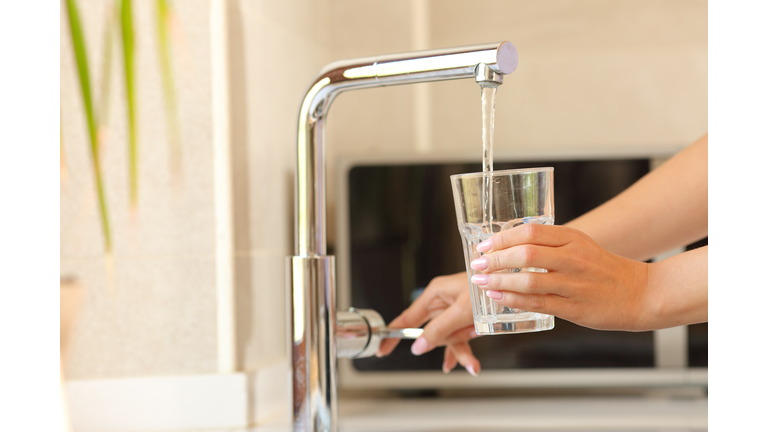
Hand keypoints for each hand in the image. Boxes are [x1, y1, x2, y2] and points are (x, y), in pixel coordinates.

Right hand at [376, 272, 481, 375]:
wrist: (514, 281)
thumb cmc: (487, 287)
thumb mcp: (461, 311)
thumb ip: (439, 329)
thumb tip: (419, 346)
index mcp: (435, 294)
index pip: (406, 318)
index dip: (393, 334)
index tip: (381, 349)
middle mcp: (443, 302)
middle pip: (432, 332)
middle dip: (445, 344)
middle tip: (455, 350)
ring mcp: (455, 311)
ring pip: (448, 338)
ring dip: (460, 351)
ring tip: (472, 363)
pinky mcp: (467, 317)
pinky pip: (460, 338)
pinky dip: (466, 351)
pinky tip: (471, 364)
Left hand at [470, 224, 651, 330]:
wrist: (641, 293)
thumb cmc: (604, 269)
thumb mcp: (580, 245)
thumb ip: (549, 243)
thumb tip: (509, 245)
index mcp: (573, 238)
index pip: (530, 232)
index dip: (501, 238)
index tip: (483, 246)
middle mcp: (573, 258)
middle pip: (525, 253)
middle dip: (495, 259)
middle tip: (477, 264)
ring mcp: (574, 284)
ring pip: (528, 280)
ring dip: (499, 280)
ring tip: (481, 281)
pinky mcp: (574, 308)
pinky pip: (538, 302)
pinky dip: (513, 299)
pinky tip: (498, 296)